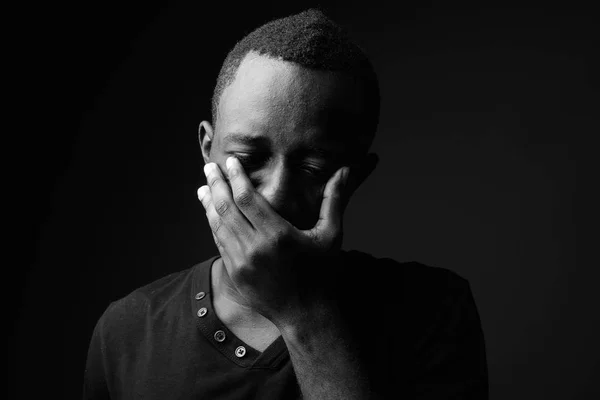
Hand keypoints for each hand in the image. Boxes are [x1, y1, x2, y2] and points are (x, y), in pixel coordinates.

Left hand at [197, 155, 373, 326]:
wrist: (307, 316)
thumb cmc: (323, 274)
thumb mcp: (331, 235)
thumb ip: (334, 200)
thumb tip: (345, 171)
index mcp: (278, 235)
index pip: (248, 198)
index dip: (236, 177)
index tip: (230, 161)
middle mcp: (255, 248)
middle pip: (227, 208)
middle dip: (217, 185)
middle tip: (210, 168)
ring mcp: (241, 263)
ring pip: (218, 226)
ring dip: (209, 205)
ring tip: (203, 188)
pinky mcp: (236, 275)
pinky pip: (220, 244)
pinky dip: (213, 226)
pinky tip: (211, 215)